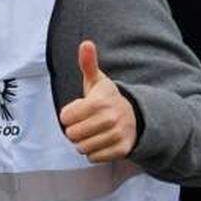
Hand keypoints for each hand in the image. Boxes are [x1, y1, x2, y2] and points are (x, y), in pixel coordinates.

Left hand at [58, 40, 136, 162]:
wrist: (134, 116)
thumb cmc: (106, 98)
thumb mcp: (96, 81)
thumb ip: (88, 63)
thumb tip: (86, 43)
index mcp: (100, 102)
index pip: (65, 117)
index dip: (68, 115)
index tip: (78, 111)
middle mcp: (111, 119)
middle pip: (72, 134)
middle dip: (74, 130)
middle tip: (85, 123)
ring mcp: (118, 135)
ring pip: (82, 148)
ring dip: (83, 142)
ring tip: (93, 132)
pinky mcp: (122, 150)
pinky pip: (93, 157)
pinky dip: (93, 152)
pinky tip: (101, 141)